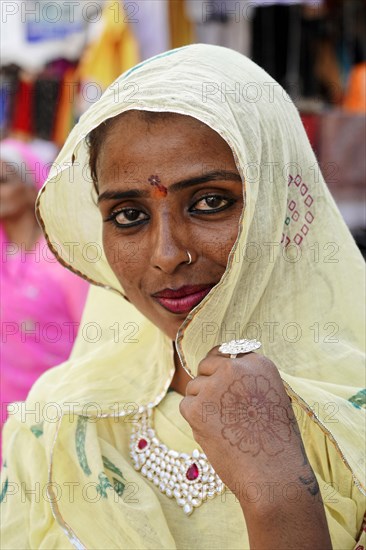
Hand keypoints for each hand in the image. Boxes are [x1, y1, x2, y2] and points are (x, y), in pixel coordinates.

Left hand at [179, 346, 301, 496]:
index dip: (223, 370)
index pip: (228, 353)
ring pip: (194, 387)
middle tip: (220, 409)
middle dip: (209, 383)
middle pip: (206, 365)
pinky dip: (195, 420)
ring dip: (202, 404)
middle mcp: (235, 369)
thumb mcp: (272, 397)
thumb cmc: (275, 442)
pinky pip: (186, 405)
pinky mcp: (196, 407)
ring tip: (224, 427)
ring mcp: (213, 387)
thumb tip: (216, 372)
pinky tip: (215, 434)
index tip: (225, 385)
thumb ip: (248, 381)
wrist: (274, 474)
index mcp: (258, 363)